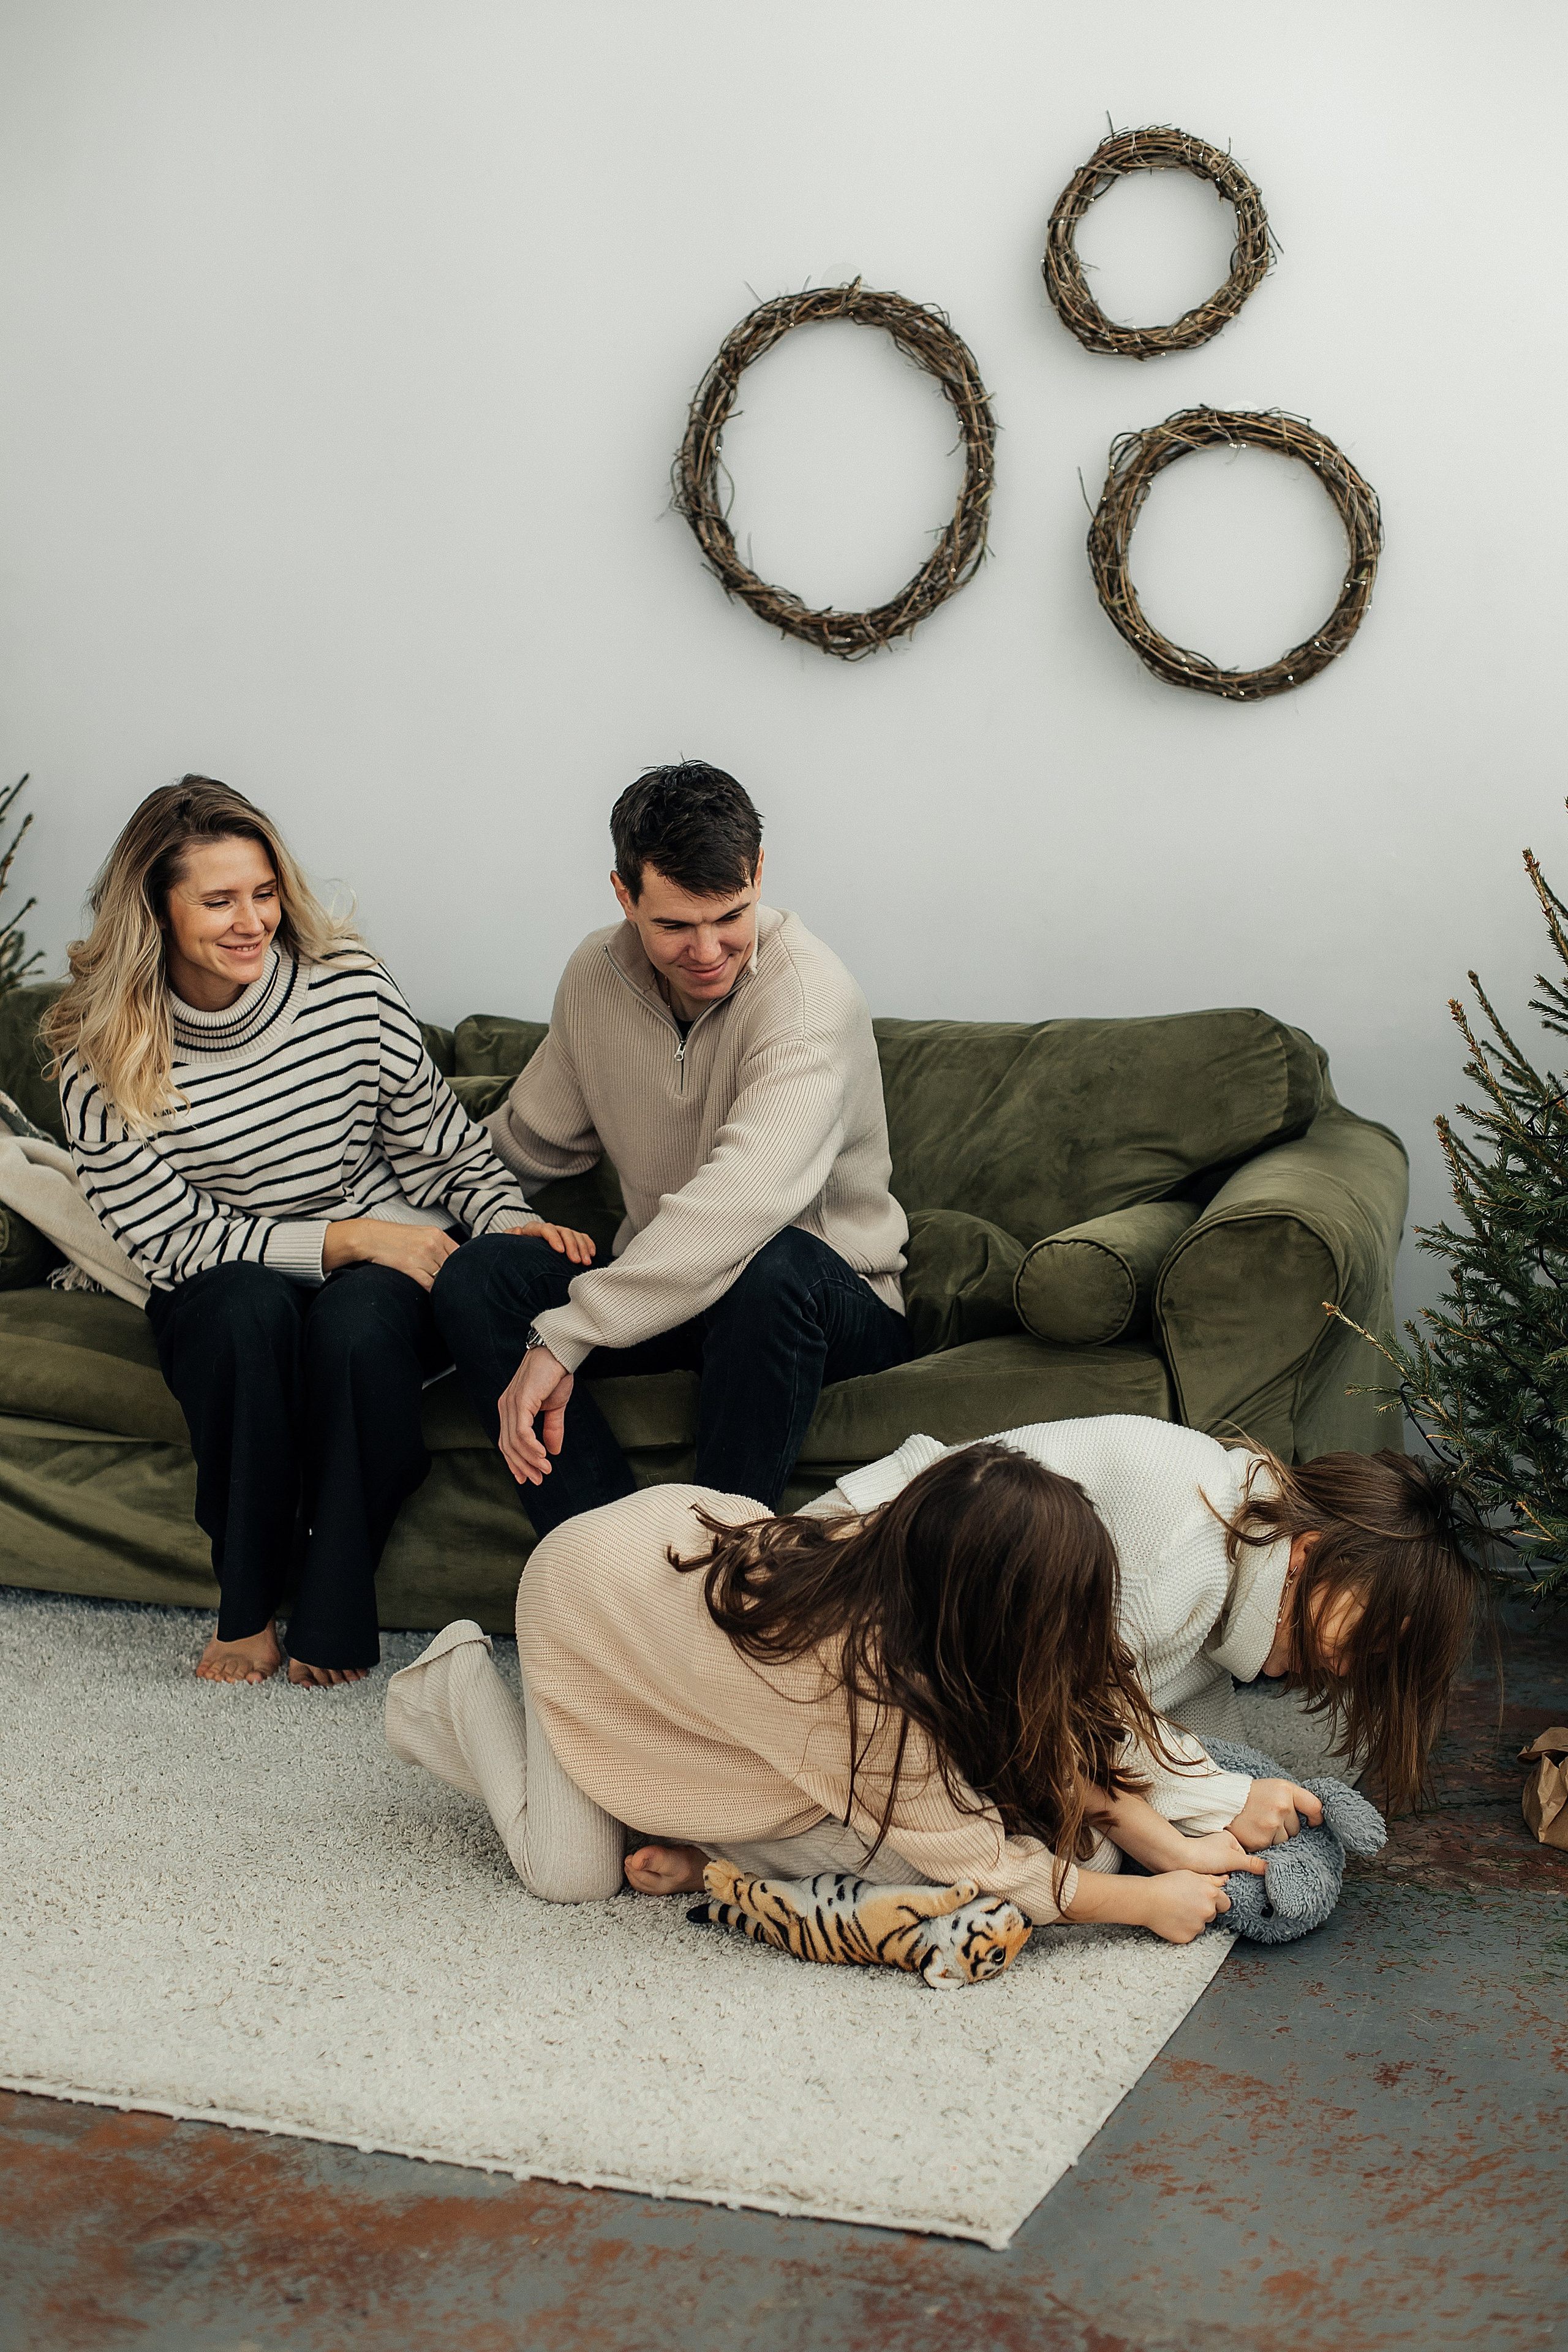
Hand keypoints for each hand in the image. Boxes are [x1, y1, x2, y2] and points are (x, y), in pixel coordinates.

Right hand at [321, 1218, 457, 1291]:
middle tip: (457, 1290)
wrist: (370, 1237)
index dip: (463, 1268)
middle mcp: (432, 1244)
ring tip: (447, 1296)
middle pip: (454, 1267)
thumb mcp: (421, 1234)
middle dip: (455, 1280)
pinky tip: (434, 1297)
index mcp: (438, 1235)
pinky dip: (434, 1292)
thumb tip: (454, 1262)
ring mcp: (422, 1256)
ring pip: (443, 1278)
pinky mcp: (410, 1267)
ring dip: (444, 1288)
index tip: (463, 1277)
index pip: (461, 1254)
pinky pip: (430, 1285)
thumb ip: (439, 1246)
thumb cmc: (396, 1238)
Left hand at [497, 1342, 573, 1484]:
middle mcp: (505, 1407)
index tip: (527, 1477)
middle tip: (538, 1479)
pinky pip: (522, 1432)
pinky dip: (531, 1447)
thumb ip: (552, 1428)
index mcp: (510, 1408)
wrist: (559, 1351)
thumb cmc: (555, 1374)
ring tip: (545, 1470)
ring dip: (530, 1459)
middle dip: (523, 1466)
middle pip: (507, 1445)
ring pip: (514, 1442)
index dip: (515, 1462)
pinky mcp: (520, 1401)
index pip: (506, 1441)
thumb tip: (552, 1451)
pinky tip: (542, 1456)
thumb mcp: (555, 1407)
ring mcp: (510, 1404)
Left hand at [507, 1220, 596, 1266]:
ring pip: (574, 1235)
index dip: (554, 1238)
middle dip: (572, 1246)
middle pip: (564, 1232)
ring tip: (586, 1262)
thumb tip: (517, 1230)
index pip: (546, 1229)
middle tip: (577, 1261)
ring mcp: (559, 1233)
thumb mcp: (507, 1247)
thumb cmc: (514, 1254)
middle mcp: (548, 1230)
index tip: (561, 1251)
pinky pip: (581, 1238)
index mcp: (532, 1230)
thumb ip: (508, 1238)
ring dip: (583, 1248)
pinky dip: (588, 1244)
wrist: (520, 1258)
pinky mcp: (567, 1239)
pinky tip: (592, 1254)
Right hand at [1135, 1871, 1233, 1944]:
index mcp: (1210, 1894)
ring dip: (1193, 1920)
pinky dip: (1183, 1929)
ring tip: (1177, 1910)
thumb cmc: (1166, 1884)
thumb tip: (1226, 1881)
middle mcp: (1207, 1911)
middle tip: (1186, 1903)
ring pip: (1201, 1925)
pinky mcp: (1188, 1937)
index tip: (1206, 1900)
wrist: (1147, 1900)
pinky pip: (1190, 1934)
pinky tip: (1173, 1919)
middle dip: (1203, 1910)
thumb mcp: (1190, 1874)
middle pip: (1212, 1914)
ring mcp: (1198, 1926)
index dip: (1216, 1902)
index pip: (1225, 1903)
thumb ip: (1211, 1879)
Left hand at [1178, 1831, 1267, 1879]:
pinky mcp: (1206, 1866)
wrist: (1180, 1861)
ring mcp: (1213, 1857)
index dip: (1246, 1869)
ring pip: (1227, 1873)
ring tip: (1221, 1881)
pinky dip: (1218, 1881)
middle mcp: (1221, 1847)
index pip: (1245, 1858)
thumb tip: (1269, 1866)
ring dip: (1226, 1879)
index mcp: (1229, 1839)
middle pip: (1237, 1866)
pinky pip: (1218, 1876)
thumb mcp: (1233, 1859)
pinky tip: (1215, 1884)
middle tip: (1231, 1880)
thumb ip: (1251, 1863)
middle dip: (1235, 1875)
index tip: (1246, 1877)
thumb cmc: (1204, 1855)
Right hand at [1226, 1778, 1324, 1850]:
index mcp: (1285, 1790)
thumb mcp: (1275, 1787)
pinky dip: (1264, 1842)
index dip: (1316, 1817)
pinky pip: (1272, 1847)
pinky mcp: (1261, 1840)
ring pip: (1285, 1840)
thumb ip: (1295, 1798)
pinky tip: (1255, 1832)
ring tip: (1260, 1824)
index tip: (1313, 1822)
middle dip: (1286, 1826)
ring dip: (1275, 1836)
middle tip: (1269, 1817)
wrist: (1224, 1801)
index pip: (1314, 1806)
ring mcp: (1271, 1825)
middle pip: (1297, 1828)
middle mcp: (1281, 1807)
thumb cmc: (1251, 1794)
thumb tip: (1315, 1816)